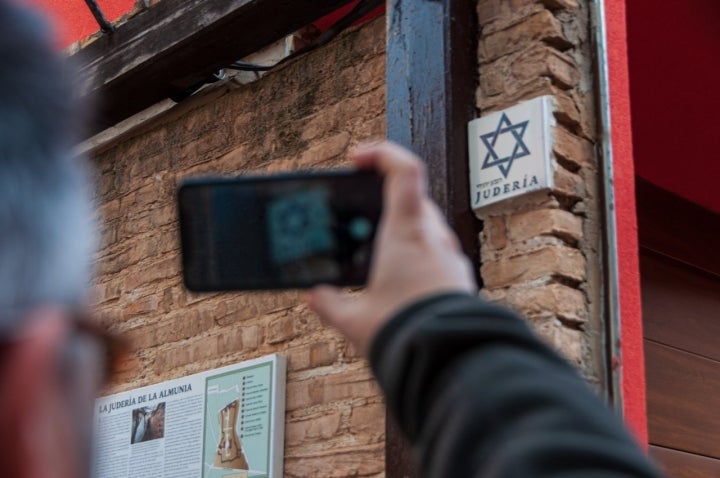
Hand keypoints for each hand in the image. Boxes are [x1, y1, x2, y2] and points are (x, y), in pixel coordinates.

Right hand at [307, 141, 476, 355]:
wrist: (450, 362)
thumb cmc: (405, 335)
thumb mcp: (355, 321)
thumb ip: (330, 304)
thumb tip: (315, 297)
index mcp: (407, 233)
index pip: (403, 170)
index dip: (380, 154)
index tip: (357, 158)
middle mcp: (434, 238)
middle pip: (412, 199)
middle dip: (384, 203)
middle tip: (360, 220)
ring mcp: (450, 257)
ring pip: (425, 227)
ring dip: (400, 232)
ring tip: (376, 256)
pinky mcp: (459, 278)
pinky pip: (436, 253)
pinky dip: (416, 255)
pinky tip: (399, 282)